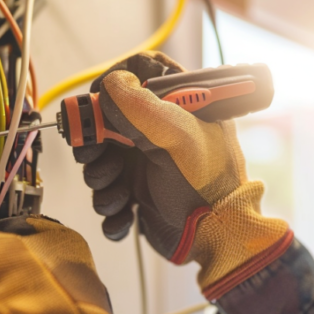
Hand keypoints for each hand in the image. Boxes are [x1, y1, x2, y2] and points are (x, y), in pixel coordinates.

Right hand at [74, 52, 291, 300]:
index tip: (98, 106)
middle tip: (99, 158)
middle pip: (106, 122)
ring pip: (102, 162)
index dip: (112, 86)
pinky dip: (111, 210)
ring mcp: (148, 164)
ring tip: (121, 197)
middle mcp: (160, 132)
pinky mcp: (140, 195)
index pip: (138, 73)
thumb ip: (139, 106)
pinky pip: (109, 195)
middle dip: (95, 146)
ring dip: (102, 182)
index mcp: (177, 108)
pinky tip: (126, 217)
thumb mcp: (176, 137)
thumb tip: (109, 84)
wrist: (217, 240)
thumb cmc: (209, 188)